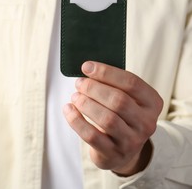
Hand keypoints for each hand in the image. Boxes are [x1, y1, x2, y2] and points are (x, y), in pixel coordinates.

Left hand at [63, 61, 162, 175]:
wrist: (122, 151)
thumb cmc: (120, 116)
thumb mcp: (126, 99)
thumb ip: (112, 84)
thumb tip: (87, 68)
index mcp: (152, 103)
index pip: (131, 83)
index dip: (106, 73)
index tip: (86, 66)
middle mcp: (146, 123)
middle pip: (118, 100)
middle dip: (93, 88)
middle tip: (79, 83)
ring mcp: (131, 141)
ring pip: (106, 119)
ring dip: (86, 104)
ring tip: (75, 96)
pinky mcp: (113, 154)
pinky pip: (92, 135)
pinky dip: (76, 120)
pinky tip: (68, 109)